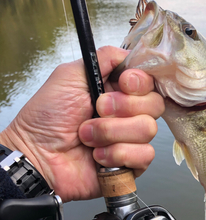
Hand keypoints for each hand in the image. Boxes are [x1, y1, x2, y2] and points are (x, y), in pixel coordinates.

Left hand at [0, 46, 163, 201]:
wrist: (37, 156)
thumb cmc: (46, 118)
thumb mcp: (70, 75)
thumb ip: (104, 58)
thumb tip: (130, 54)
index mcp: (116, 91)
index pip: (149, 81)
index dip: (140, 82)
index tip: (122, 84)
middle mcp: (127, 114)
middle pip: (154, 104)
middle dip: (123, 108)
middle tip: (97, 111)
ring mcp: (130, 140)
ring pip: (147, 130)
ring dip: (112, 133)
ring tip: (87, 137)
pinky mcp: (130, 164)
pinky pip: (144, 155)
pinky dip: (117, 154)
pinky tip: (98, 157)